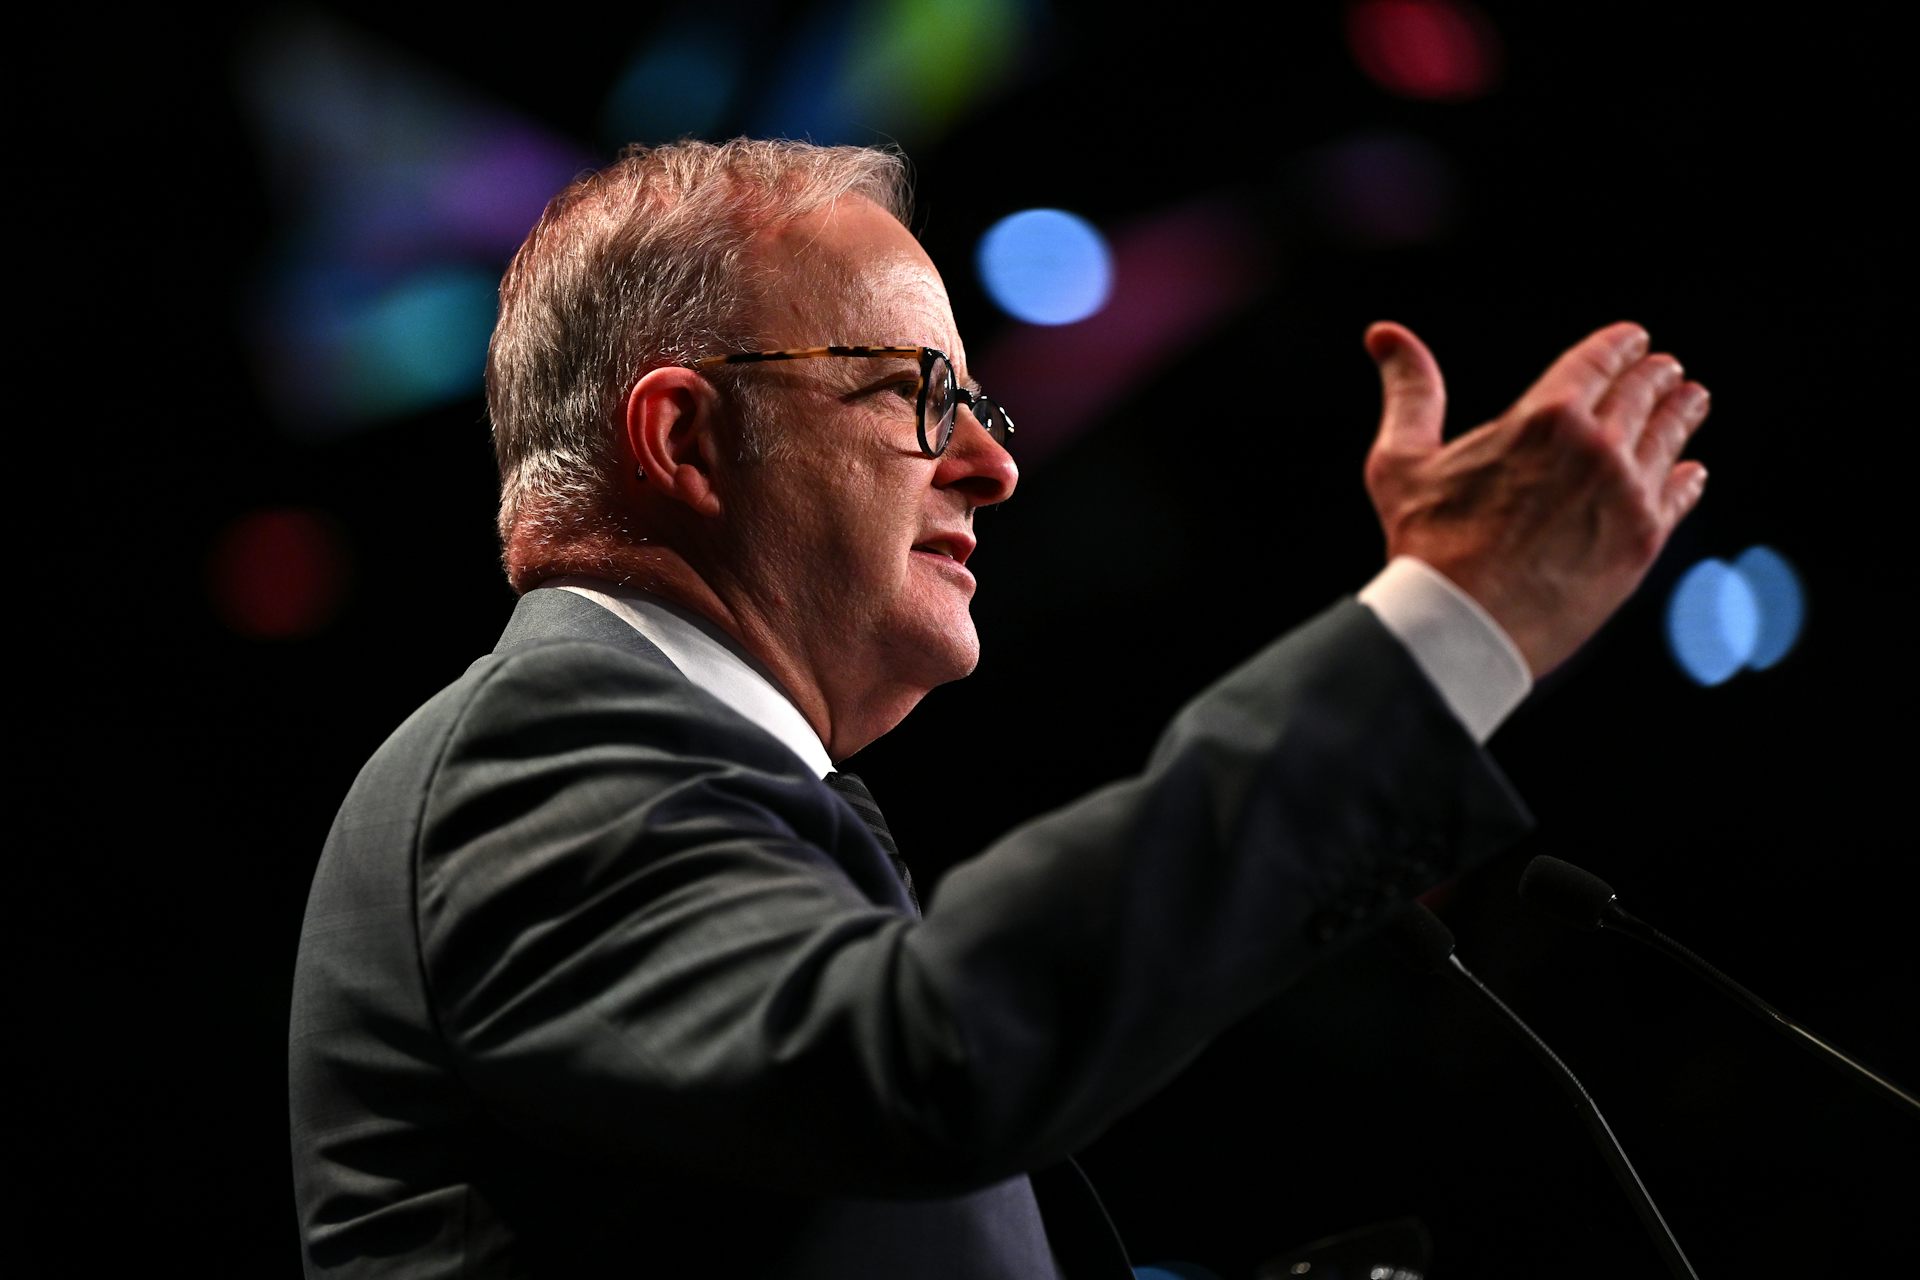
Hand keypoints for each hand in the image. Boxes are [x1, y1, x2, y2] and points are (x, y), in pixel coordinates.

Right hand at [1364, 320, 1711, 677]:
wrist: (1465, 626)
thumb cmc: (1426, 543)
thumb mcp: (1403, 459)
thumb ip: (1409, 390)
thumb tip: (1384, 332)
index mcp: (1547, 415)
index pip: (1600, 360)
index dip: (1622, 344)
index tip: (1636, 339)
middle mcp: (1600, 446)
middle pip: (1643, 394)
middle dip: (1657, 376)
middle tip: (1668, 370)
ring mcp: (1628, 494)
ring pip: (1668, 440)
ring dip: (1682, 414)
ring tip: (1692, 401)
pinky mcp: (1643, 542)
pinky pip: (1678, 497)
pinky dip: (1687, 478)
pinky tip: (1691, 471)